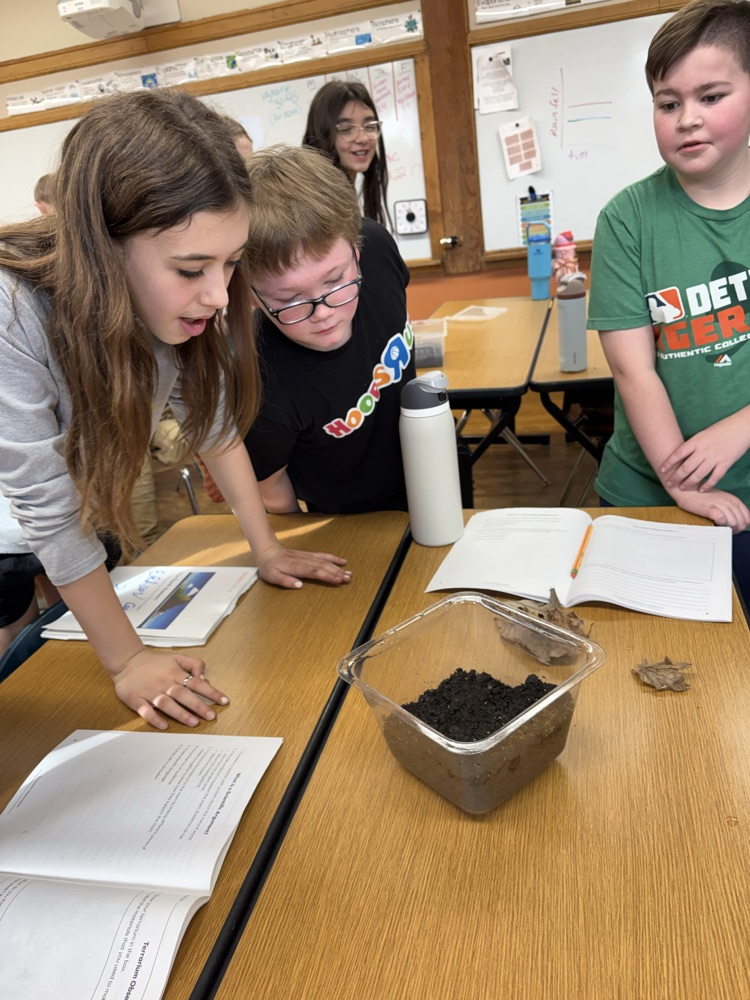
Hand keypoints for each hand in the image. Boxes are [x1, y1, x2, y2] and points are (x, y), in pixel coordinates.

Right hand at [112, 649, 229, 729]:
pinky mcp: (136, 700)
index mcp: (175, 673)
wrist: (127, 662)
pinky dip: (154, 718)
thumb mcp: (177, 658)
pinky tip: (164, 726)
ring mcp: (150, 692)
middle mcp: (164, 683)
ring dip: (180, 713)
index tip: (224, 701)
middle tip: (211, 716)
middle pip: (183, 695)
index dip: (211, 692)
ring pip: (167, 703)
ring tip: (194, 722)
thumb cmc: (155, 663)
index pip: (197, 683)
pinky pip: (145, 710)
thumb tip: (205, 678)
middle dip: (198, 705)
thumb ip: (194, 664)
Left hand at [254, 543, 351, 588]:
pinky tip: (342, 561)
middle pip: (323, 566)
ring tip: (349, 573)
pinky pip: (323, 556)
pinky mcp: (309, 555)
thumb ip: (286, 581)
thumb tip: (300, 585)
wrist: (267, 551)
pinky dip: (333, 558)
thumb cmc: (269, 566)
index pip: (314, 571)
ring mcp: (308, 556)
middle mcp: (304, 560)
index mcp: (296, 567)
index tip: (337, 580)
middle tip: (348, 579)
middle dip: (337, 572)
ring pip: (325, 561)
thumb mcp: (272, 576)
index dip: (326, 575)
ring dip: (337, 567)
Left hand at [660, 416, 749, 491]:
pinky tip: (701, 490)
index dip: (668, 463)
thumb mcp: (703, 434)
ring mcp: (714, 458)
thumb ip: (694, 445)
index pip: (678, 454)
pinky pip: (714, 478)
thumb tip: (682, 456)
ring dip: (688, 483)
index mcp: (696, 441)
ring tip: (681, 488)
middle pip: (685, 468)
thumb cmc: (722, 429)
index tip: (661, 470)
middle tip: (668, 484)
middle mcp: (703, 450)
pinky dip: (707, 485)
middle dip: (675, 477)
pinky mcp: (725, 463)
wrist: (741, 427)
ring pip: (698, 475)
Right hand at [673, 488, 749, 532]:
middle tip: (726, 530)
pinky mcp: (710, 509)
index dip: (742, 525)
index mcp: (734, 500)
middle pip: (741, 523)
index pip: (747, 518)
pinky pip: (722, 520)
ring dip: (727, 528)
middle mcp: (729, 501)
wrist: (686, 490)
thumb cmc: (702, 497)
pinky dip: (719, 524)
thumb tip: (737, 523)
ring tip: (719, 527)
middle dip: (735, 529)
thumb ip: (731, 508)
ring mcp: (720, 504)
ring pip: (733, 522)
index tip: (733, 528)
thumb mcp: (721, 500)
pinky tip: (714, 522)